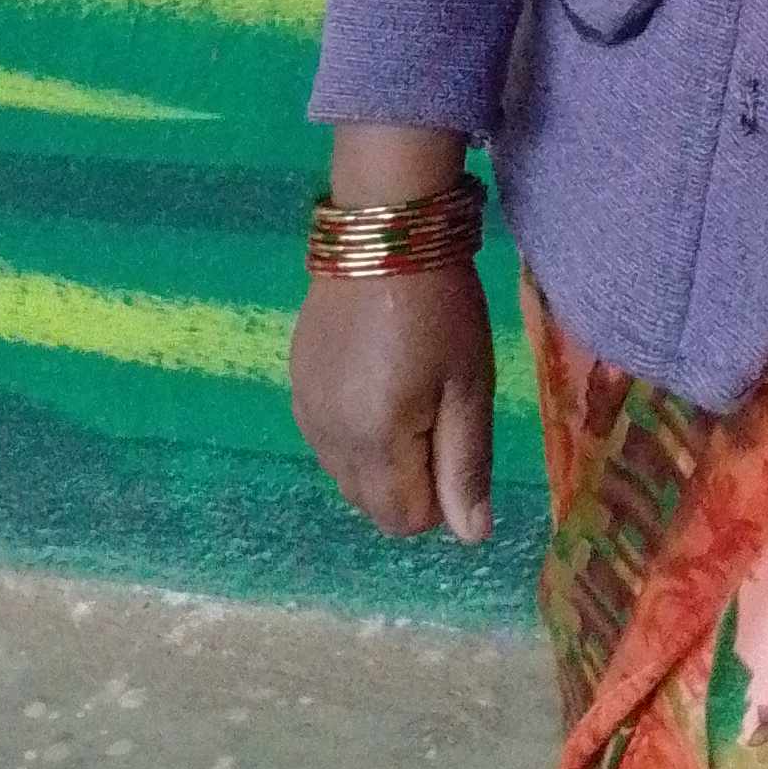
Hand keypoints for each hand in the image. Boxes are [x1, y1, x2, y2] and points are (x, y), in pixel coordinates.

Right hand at [290, 260, 496, 543]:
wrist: (385, 230)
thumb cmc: (442, 309)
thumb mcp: (469, 386)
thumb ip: (466, 465)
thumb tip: (471, 538)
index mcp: (374, 445)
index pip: (405, 521)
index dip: (440, 495)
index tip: (455, 438)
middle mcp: (327, 440)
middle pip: (371, 504)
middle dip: (409, 480)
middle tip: (437, 411)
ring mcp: (305, 411)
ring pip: (347, 473)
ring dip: (381, 456)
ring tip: (408, 388)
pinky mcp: (297, 382)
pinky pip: (327, 437)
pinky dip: (355, 428)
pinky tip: (376, 376)